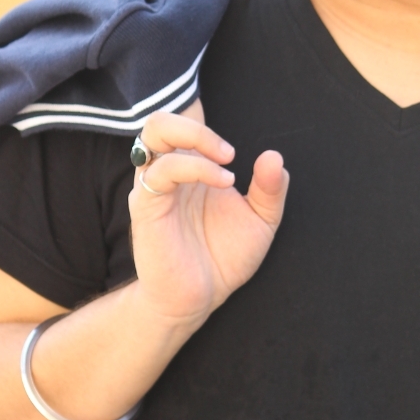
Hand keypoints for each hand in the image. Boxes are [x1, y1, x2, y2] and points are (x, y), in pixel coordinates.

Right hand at [128, 103, 288, 330]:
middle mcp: (166, 173)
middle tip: (227, 151)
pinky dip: (196, 167)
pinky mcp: (146, 206)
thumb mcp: (260, 221)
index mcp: (188, 170)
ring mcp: (153, 187)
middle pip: (159, 121)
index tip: (235, 155)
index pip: (182, 126)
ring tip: (228, 164)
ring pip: (153, 134)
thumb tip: (273, 156)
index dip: (206, 127)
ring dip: (196, 138)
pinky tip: (224, 183)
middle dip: (194, 124)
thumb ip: (270, 189)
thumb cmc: (223, 258)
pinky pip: (160, 171)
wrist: (200, 298)